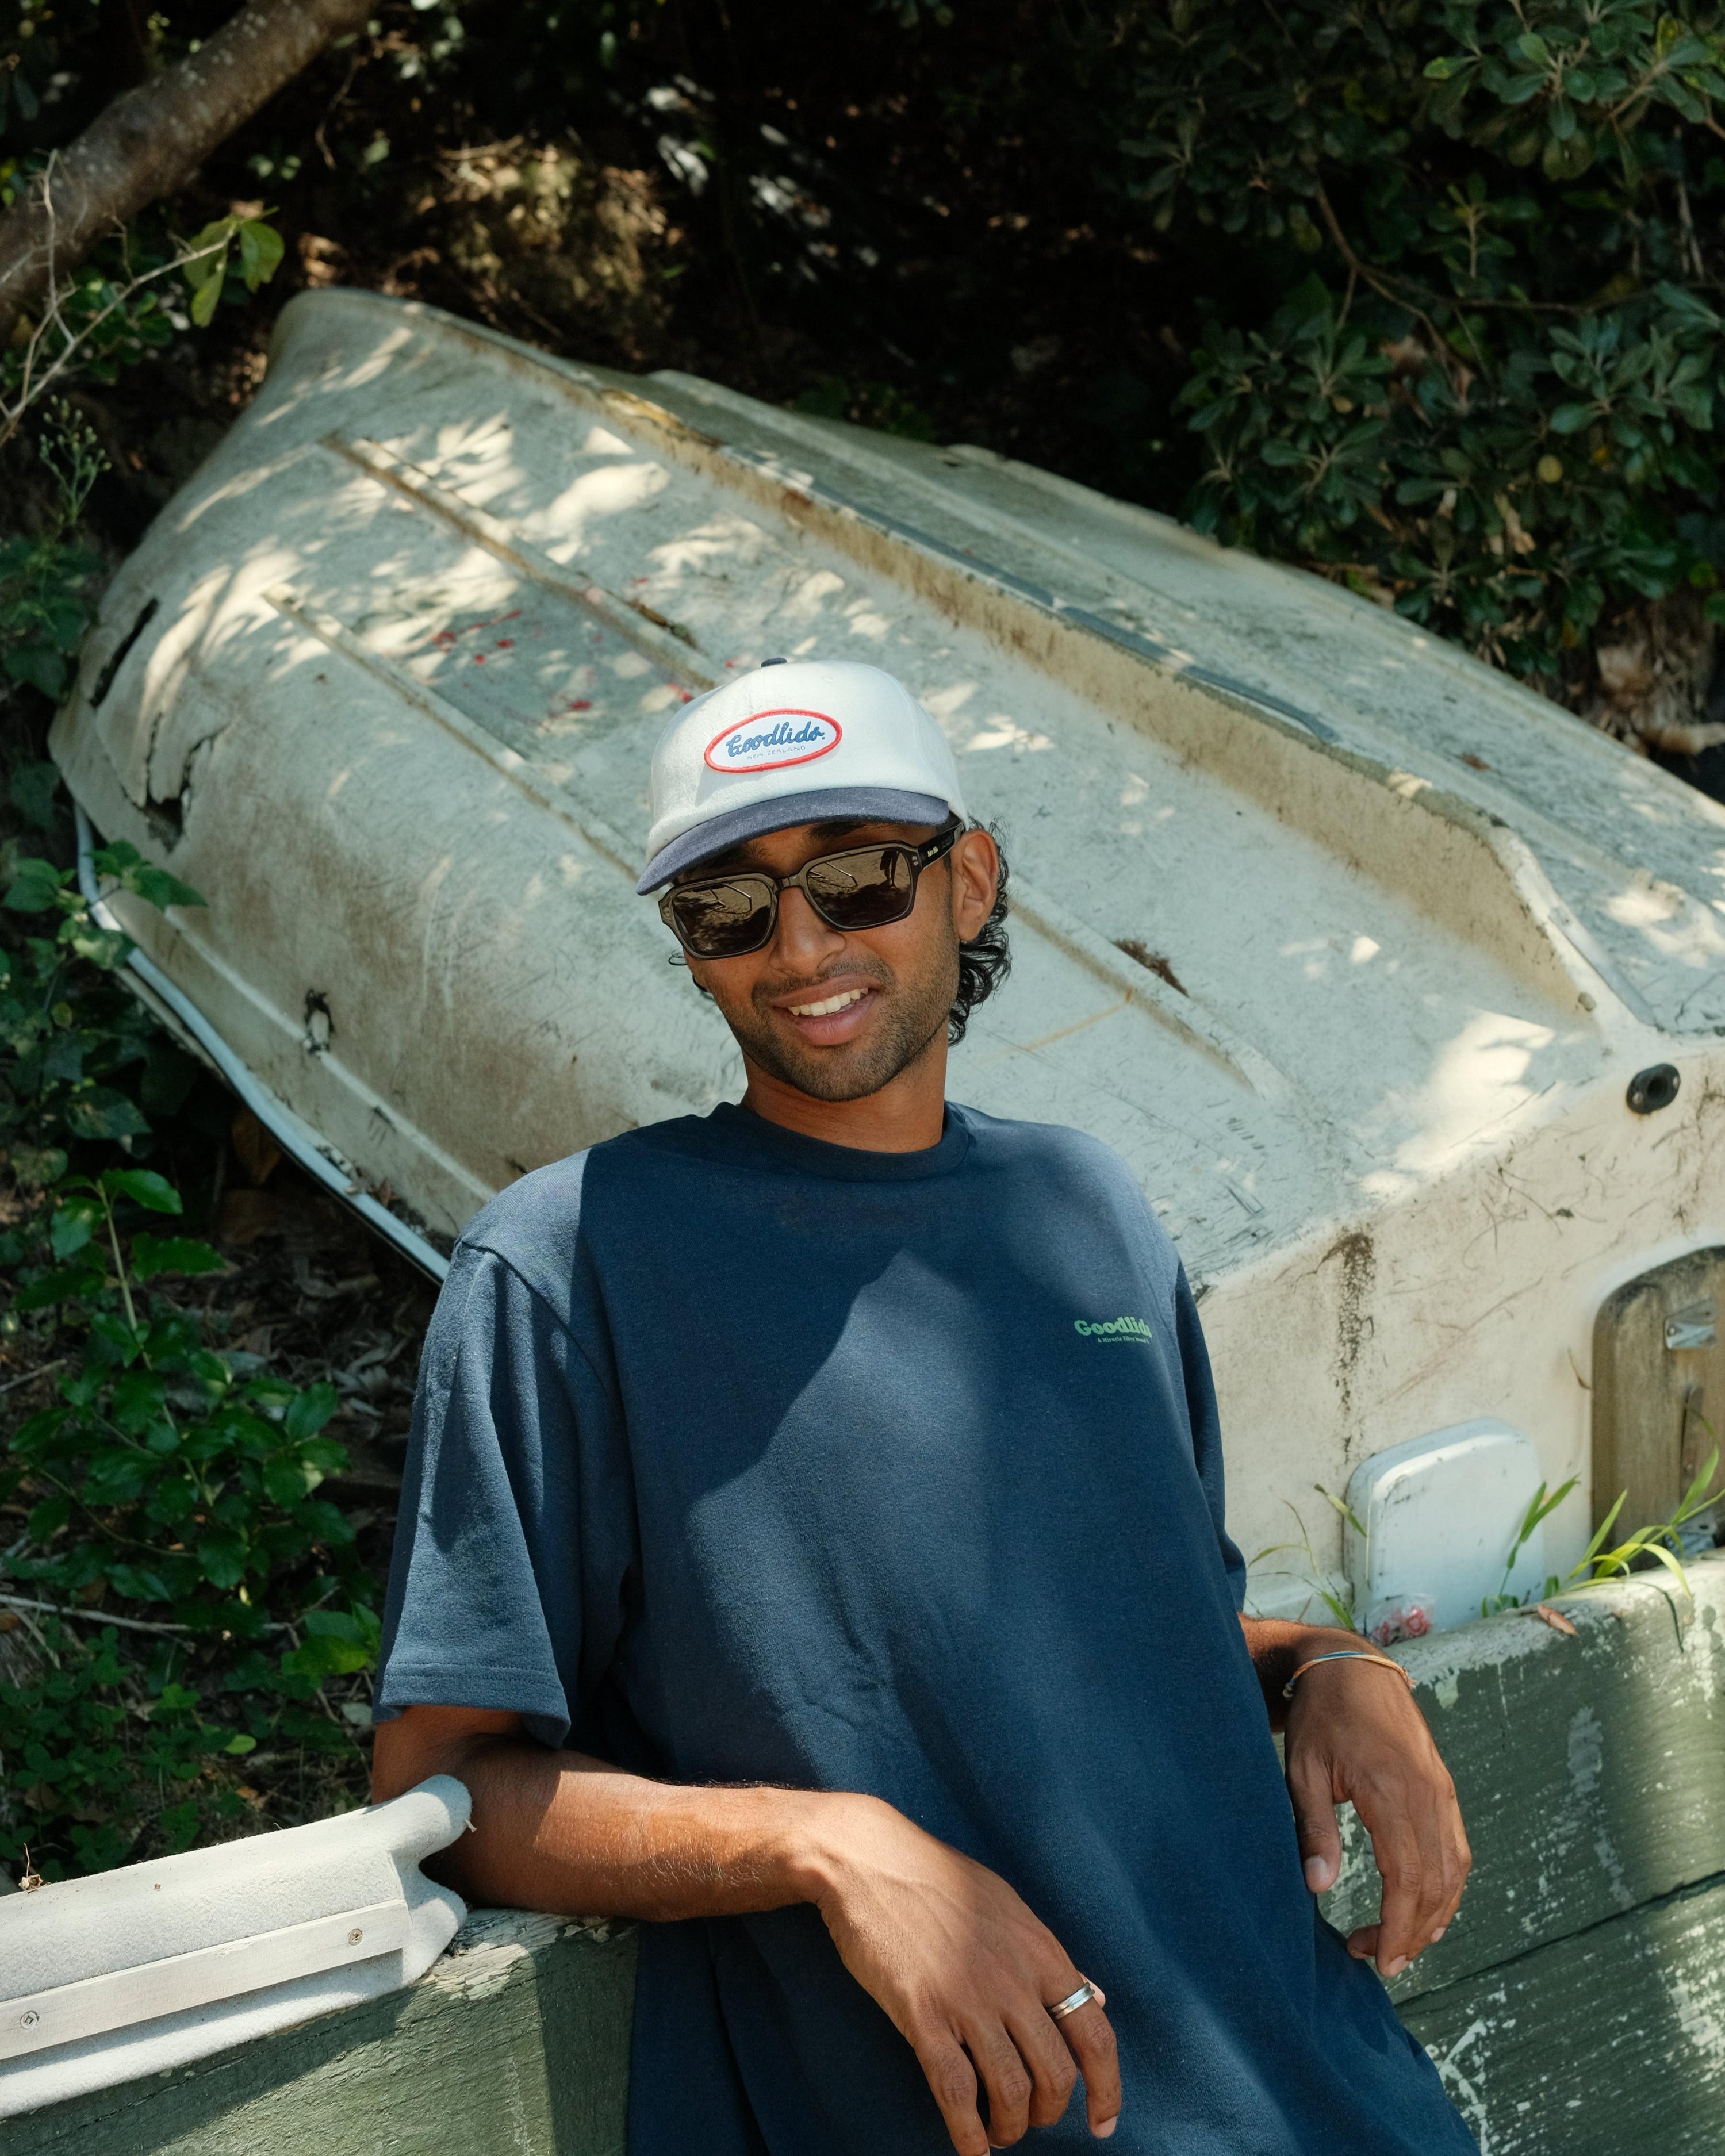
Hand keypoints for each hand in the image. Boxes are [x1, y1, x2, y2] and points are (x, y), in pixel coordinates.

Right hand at [802, 1792, 1120, 2151]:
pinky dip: (967, 2133)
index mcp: (1041, 1950)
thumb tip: (1094, 1997)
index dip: (1108, 2089)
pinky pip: (955, 2091)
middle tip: (1032, 2120)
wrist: (870, 1859)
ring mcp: (968, 1998)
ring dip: (1010, 2127)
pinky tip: (970, 2149)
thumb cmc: (939, 1879)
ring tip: (998, 2132)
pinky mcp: (923, 2014)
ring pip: (1011, 2090)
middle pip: (1056, 2073)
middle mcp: (1013, 1979)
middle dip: (1050, 2113)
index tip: (1103, 2123)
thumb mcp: (1008, 1906)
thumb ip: (1050, 1957)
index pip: (1095, 2035)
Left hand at [1283, 1650, 1470, 1978]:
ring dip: (1433, 1916)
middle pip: (1436, 1884)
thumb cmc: (1321, 1717)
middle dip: (1412, 1932)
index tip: (1378, 1960)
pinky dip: (1447, 1886)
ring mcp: (1442, 1791)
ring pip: (1454, 1871)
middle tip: (1378, 1959)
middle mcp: (1429, 1795)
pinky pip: (1457, 1849)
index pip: (1407, 1879)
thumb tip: (1318, 1886)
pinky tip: (1427, 1909)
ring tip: (1402, 1945)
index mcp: (1393, 1791)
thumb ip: (1313, 1827)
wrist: (1352, 1665)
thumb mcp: (1303, 1769)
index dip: (1396, 1928)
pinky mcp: (1445, 1788)